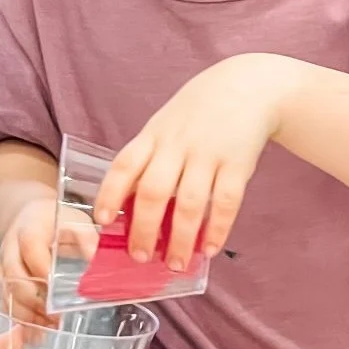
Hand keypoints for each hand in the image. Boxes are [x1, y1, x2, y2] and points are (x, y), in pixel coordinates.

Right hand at [0, 195, 98, 326]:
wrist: (30, 217)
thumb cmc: (57, 223)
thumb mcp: (76, 221)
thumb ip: (87, 238)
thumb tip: (96, 258)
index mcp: (29, 229)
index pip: (31, 250)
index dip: (43, 272)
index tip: (60, 292)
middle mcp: (10, 248)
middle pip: (14, 276)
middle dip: (35, 301)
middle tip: (57, 317)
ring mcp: (3, 265)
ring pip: (7, 293)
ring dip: (27, 313)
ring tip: (50, 326)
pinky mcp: (2, 280)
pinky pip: (5, 302)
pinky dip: (19, 319)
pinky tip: (37, 329)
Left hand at [91, 53, 305, 268]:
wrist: (246, 86)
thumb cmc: (196, 112)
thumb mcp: (164, 126)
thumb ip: (149, 159)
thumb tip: (129, 205)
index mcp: (153, 135)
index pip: (124, 165)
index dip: (110, 193)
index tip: (102, 221)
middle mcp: (177, 144)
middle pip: (153, 190)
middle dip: (143, 228)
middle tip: (140, 257)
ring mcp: (208, 153)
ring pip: (189, 203)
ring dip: (180, 238)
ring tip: (175, 263)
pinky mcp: (238, 163)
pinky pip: (227, 201)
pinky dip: (217, 228)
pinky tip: (209, 249)